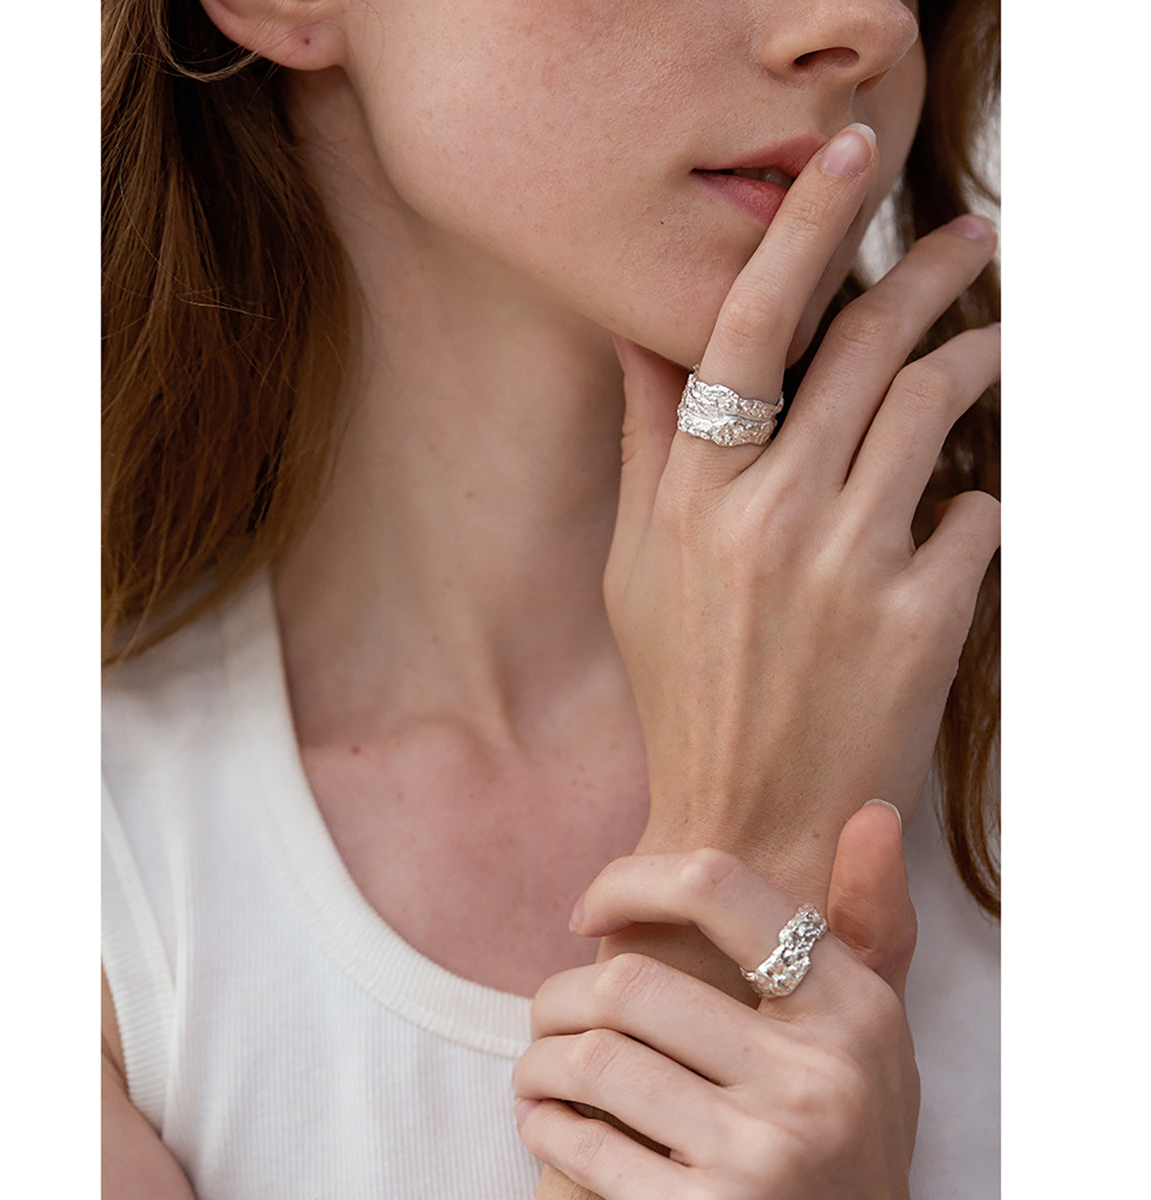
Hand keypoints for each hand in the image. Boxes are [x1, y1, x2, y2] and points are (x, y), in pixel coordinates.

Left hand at [516, 803, 919, 1199]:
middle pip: (630, 983)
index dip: (628, 880)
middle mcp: (818, 1079)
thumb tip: (873, 809)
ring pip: (595, 1063)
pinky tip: (545, 1123)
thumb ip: (871, 923)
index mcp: (853, 1009)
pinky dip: (547, 1128)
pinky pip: (589, 1148)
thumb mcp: (877, 1032)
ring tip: (536, 1068)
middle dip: (559, 997)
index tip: (587, 910)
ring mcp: (766, 1157)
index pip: (716, 887)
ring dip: (539, 1063)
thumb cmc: (848, 1131)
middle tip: (547, 1013)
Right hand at [604, 123, 999, 899]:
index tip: (848, 161)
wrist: (747, 824)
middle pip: (863, 346)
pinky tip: (963, 507)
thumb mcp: (636, 569)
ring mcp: (848, 564)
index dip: (801, 230)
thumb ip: (649, 447)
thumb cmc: (686, 693)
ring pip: (935, 407)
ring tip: (989, 343)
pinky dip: (978, 498)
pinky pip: (976, 513)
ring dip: (974, 360)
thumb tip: (645, 342)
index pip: (745, 328)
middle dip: (929, 273)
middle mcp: (768, 515)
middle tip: (970, 242)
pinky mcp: (922, 619)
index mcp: (691, 497)